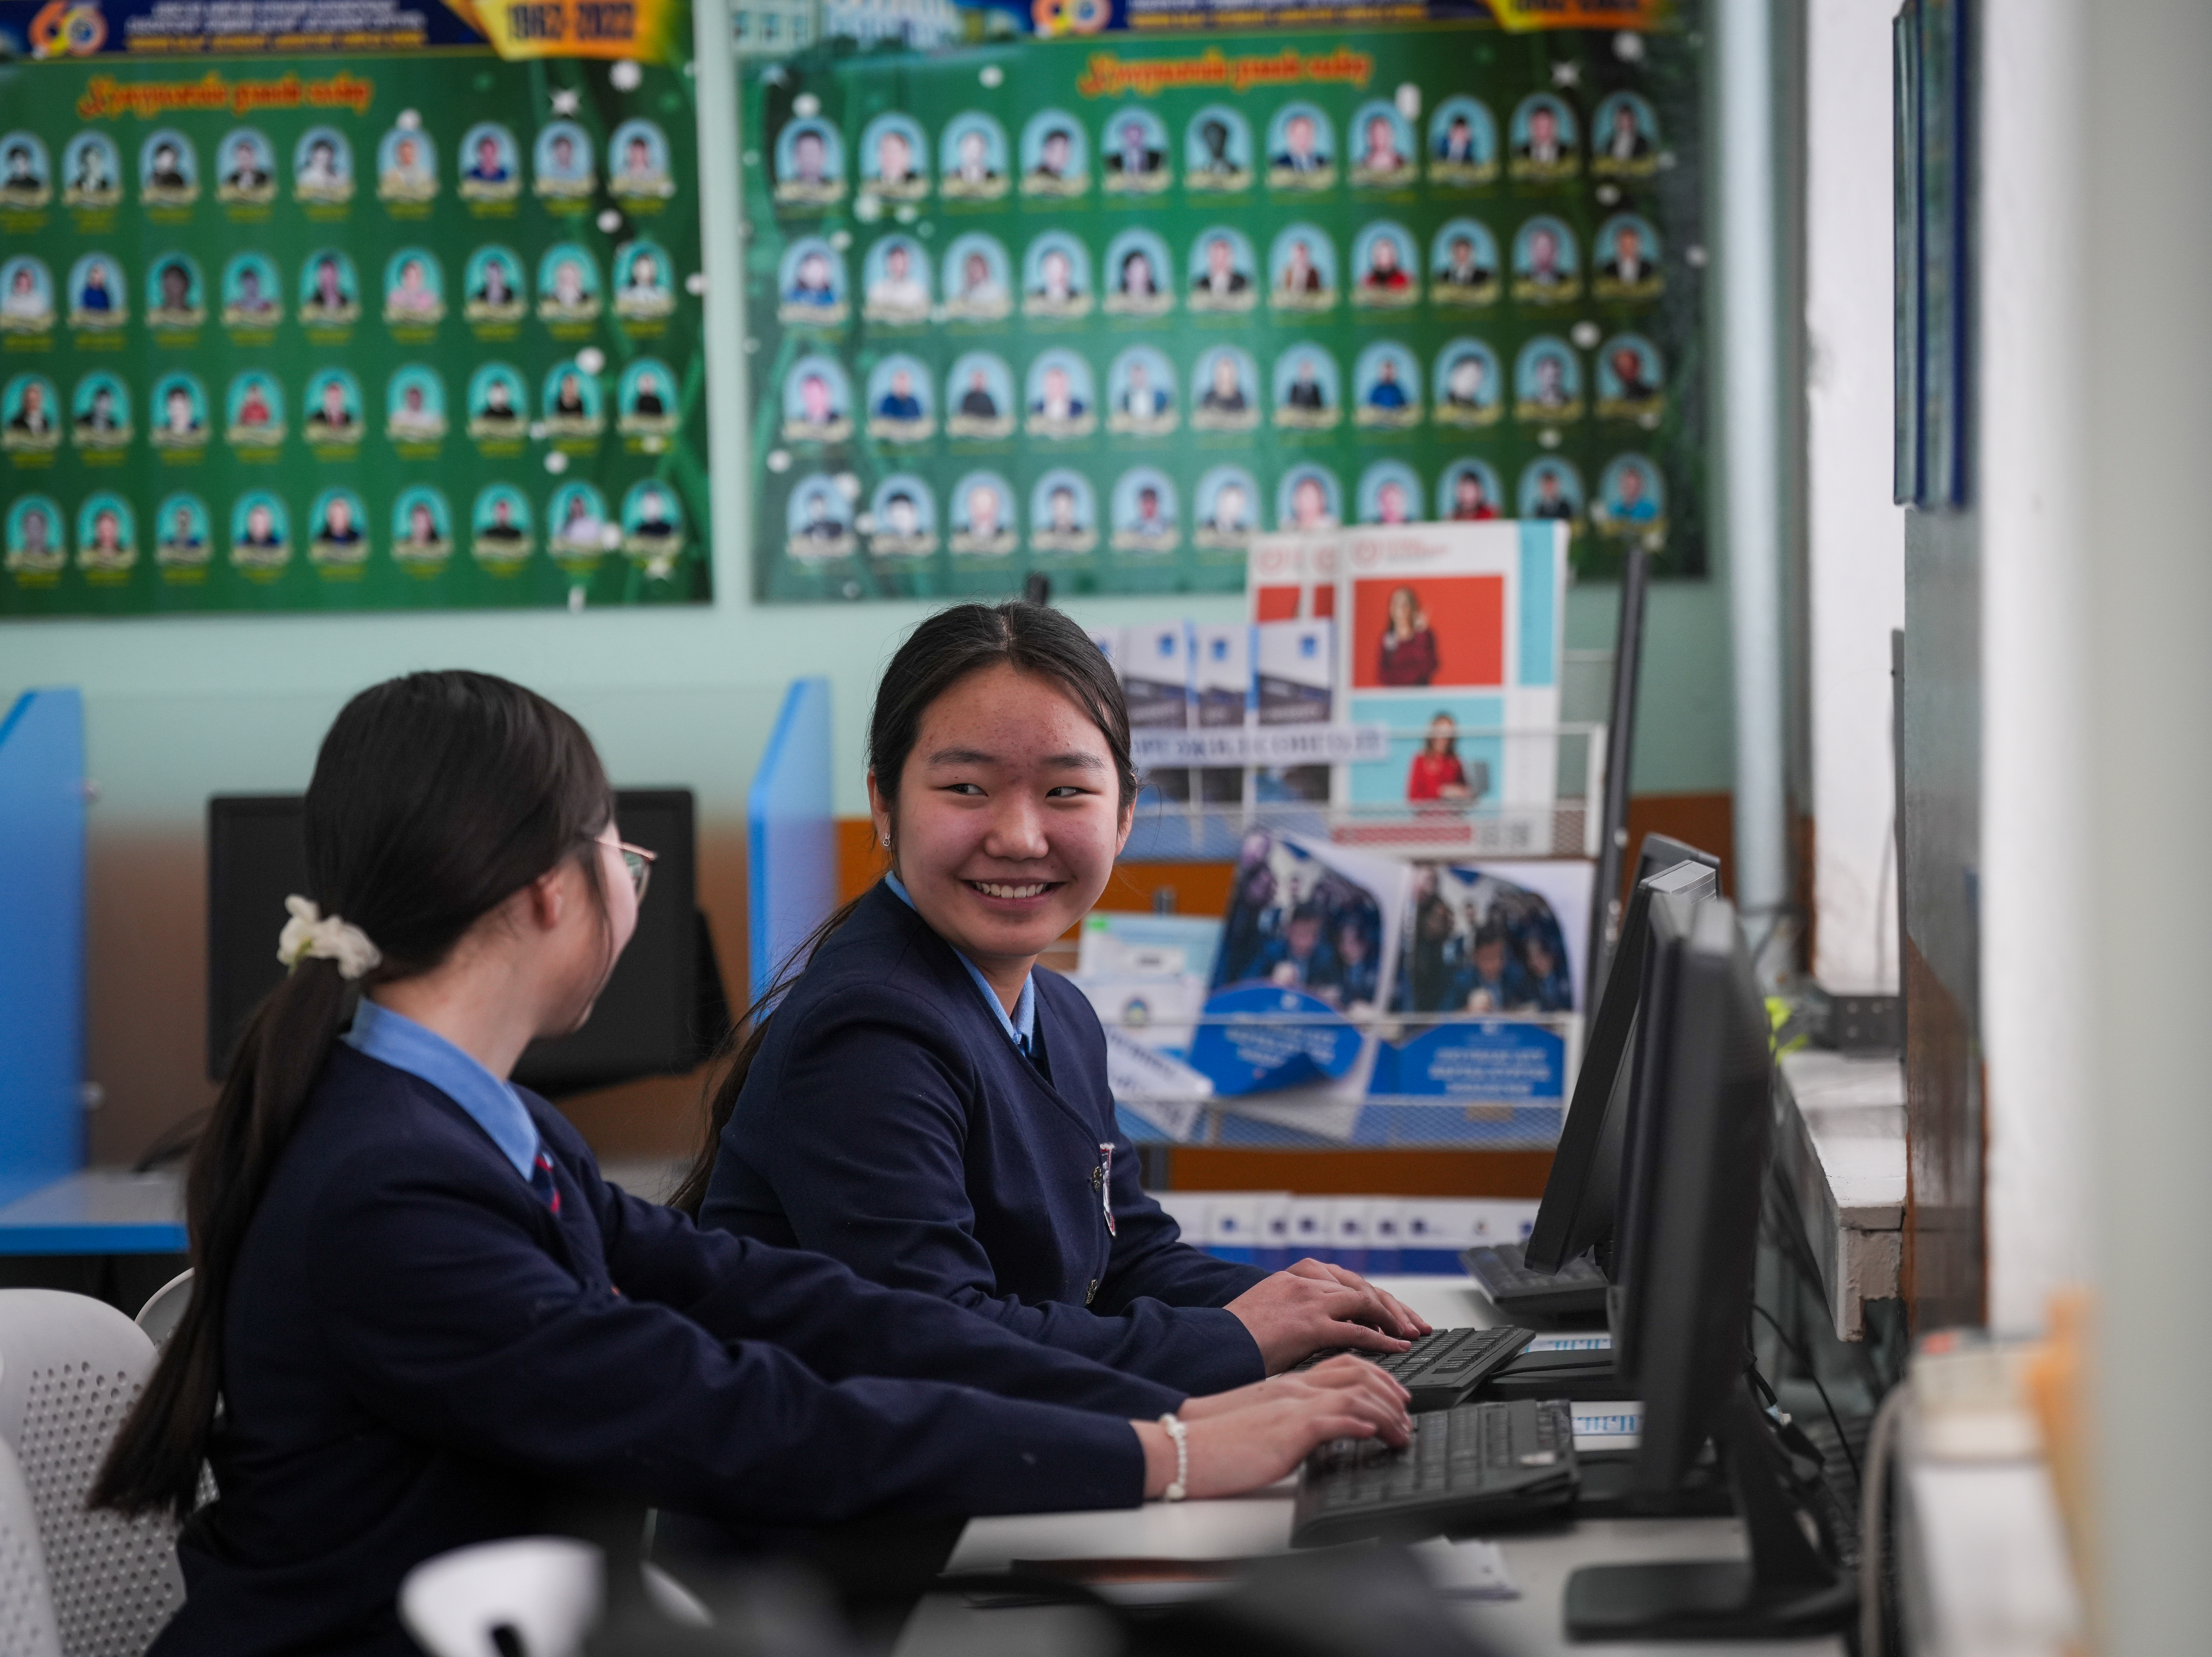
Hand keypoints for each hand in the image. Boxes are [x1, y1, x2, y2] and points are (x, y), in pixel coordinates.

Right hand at [1131, 1365, 1410, 1499]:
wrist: (1184, 1447)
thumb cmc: (1215, 1439)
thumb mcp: (1259, 1418)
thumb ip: (1287, 1415)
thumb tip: (1311, 1428)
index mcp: (1287, 1382)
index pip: (1342, 1362)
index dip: (1375, 1373)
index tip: (1394, 1391)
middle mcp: (1294, 1386)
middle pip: (1357, 1368)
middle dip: (1391, 1385)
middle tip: (1408, 1407)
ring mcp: (1293, 1405)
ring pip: (1357, 1392)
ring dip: (1387, 1411)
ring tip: (1403, 1430)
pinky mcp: (1290, 1429)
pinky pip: (1337, 1418)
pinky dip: (1364, 1422)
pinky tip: (1378, 1433)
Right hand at [1223, 1263, 1425, 1373]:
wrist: (1214, 1344)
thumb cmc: (1237, 1337)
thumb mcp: (1270, 1311)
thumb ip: (1298, 1310)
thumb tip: (1326, 1327)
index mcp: (1296, 1276)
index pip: (1349, 1281)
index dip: (1377, 1298)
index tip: (1395, 1314)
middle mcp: (1305, 1281)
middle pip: (1362, 1287)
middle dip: (1393, 1307)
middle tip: (1415, 1325)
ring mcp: (1309, 1300)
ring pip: (1365, 1302)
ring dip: (1393, 1319)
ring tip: (1409, 1335)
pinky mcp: (1310, 1324)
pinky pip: (1356, 1329)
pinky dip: (1381, 1338)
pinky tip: (1396, 1347)